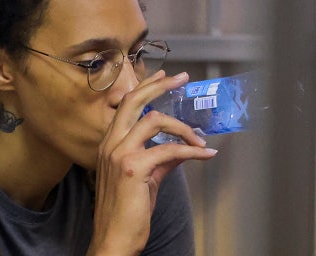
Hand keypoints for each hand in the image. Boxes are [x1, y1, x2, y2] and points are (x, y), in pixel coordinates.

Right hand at [88, 70, 216, 254]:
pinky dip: (191, 150)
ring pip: (153, 120)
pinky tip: (205, 154)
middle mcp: (111, 144)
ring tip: (200, 137)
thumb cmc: (125, 212)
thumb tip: (182, 149)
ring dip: (182, 126)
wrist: (113, 238)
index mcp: (109, 144)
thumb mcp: (144, 179)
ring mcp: (120, 154)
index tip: (164, 77)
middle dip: (160, 86)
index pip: (127, 106)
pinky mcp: (134, 168)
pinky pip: (169, 150)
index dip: (146, 88)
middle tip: (181, 79)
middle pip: (134, 101)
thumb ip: (161, 160)